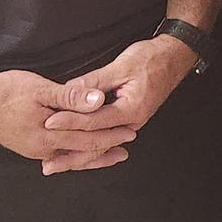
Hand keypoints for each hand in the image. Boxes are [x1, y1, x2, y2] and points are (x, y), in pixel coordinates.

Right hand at [0, 68, 137, 173]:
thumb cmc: (7, 92)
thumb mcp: (41, 89)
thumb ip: (71, 97)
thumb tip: (99, 101)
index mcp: (46, 137)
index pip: (87, 140)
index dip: (110, 135)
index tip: (130, 132)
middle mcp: (40, 149)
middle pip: (80, 153)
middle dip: (105, 150)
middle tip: (127, 149)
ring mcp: (32, 150)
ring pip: (69, 156)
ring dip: (90, 155)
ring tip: (109, 154)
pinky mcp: (26, 145)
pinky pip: (57, 153)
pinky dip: (73, 152)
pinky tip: (79, 151)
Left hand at [40, 36, 197, 171]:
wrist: (175, 56)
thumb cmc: (151, 58)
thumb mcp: (122, 66)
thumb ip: (95, 82)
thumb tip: (69, 91)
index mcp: (132, 110)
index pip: (94, 121)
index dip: (70, 121)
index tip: (49, 122)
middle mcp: (132, 123)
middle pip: (97, 144)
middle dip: (71, 155)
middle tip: (46, 164)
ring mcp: (131, 124)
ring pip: (101, 145)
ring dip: (78, 156)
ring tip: (55, 165)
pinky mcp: (127, 120)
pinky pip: (105, 139)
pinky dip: (89, 147)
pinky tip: (76, 154)